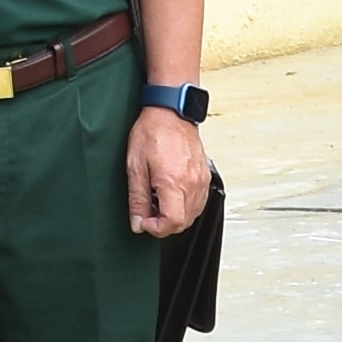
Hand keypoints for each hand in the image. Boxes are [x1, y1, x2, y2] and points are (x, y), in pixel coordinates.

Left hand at [126, 104, 211, 238]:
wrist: (171, 113)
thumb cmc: (152, 132)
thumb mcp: (135, 167)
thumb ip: (137, 199)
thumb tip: (138, 222)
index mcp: (174, 182)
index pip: (172, 222)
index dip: (156, 229)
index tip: (144, 221)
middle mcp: (192, 184)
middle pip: (183, 223)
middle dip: (164, 224)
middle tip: (147, 212)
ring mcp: (201, 181)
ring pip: (192, 215)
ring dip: (174, 216)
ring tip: (158, 201)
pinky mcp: (205, 177)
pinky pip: (198, 202)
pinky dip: (185, 206)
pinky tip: (171, 195)